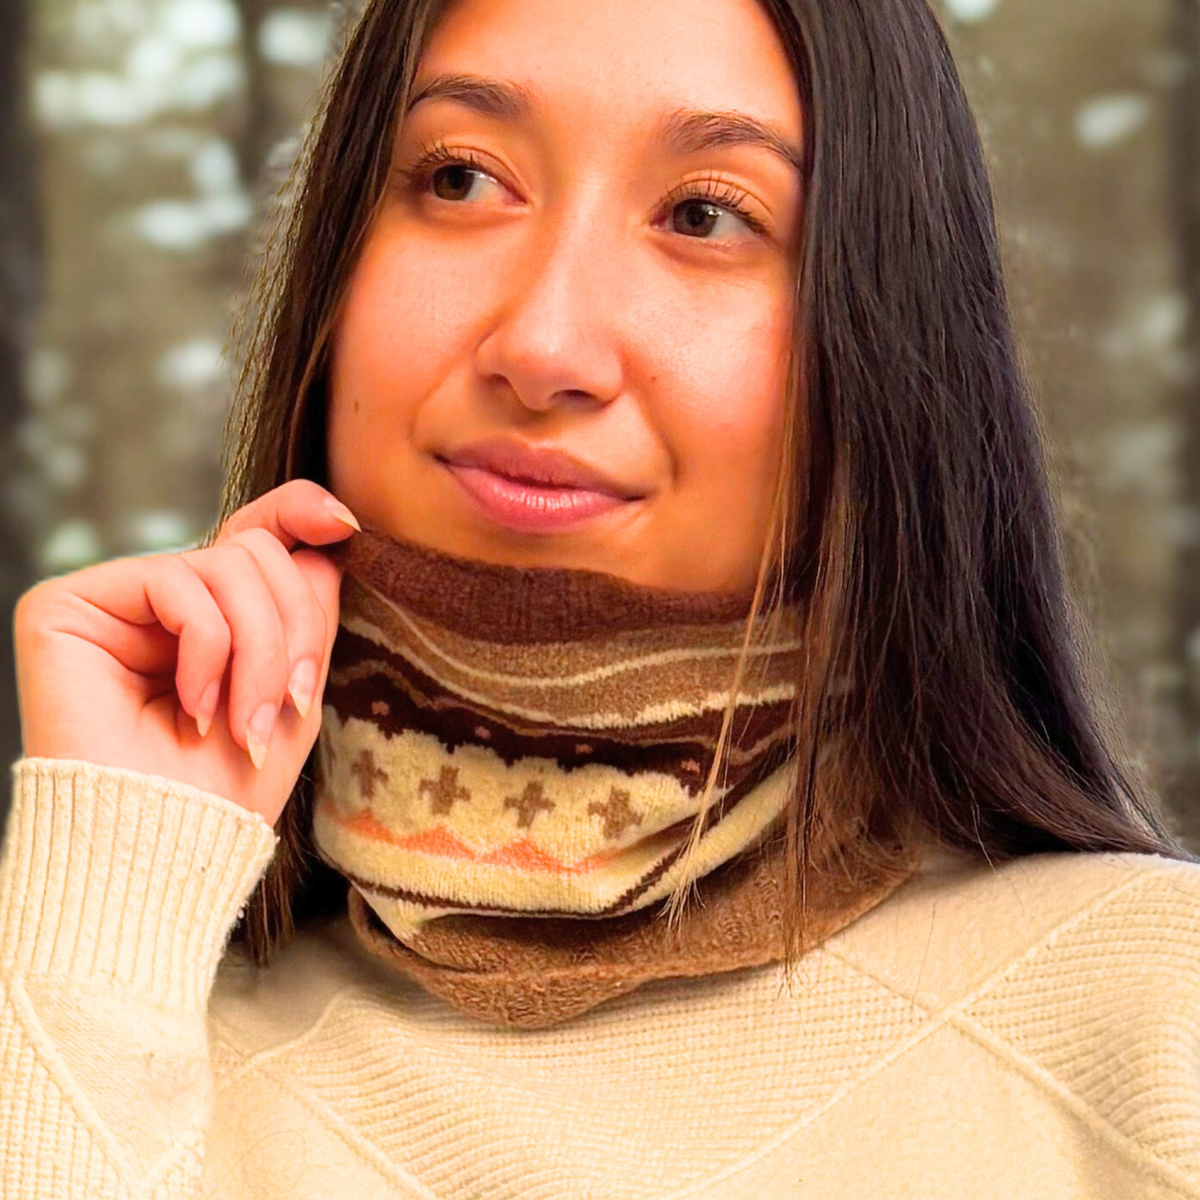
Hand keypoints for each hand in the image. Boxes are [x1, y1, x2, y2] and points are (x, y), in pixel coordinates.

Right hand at [13, 480, 359, 825]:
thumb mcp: (292, 690)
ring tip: (240, 721)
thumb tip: (330, 530)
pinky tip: (192, 706)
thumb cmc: (226, 787)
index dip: (300, 513)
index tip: (345, 525)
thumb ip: (306, 610)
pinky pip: (176, 582)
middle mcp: (162, 599)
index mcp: (214, 613)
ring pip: (228, 562)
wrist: (162, 849)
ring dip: (257, 651)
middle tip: (288, 701)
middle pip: (258, 550)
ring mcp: (115, 598)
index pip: (257, 534)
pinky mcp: (67, 603)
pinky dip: (208, 649)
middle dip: (292, 629)